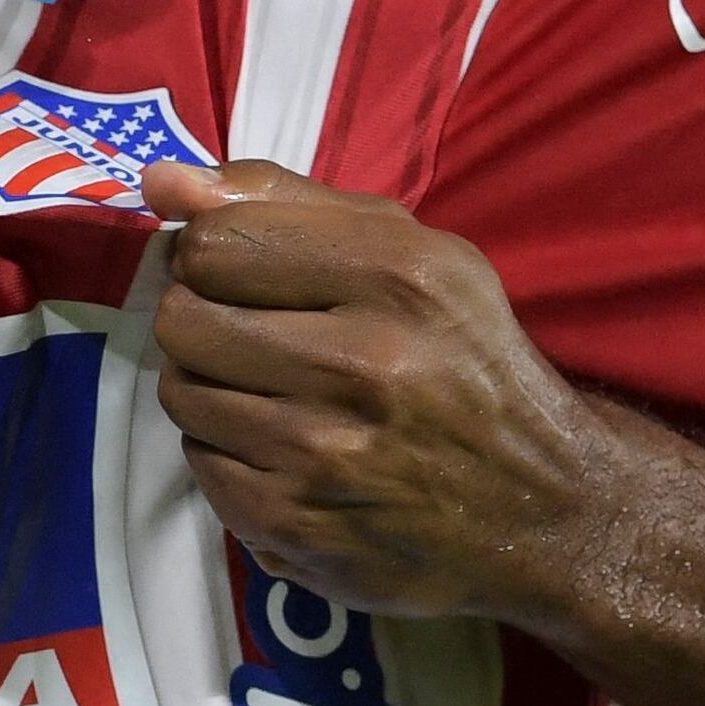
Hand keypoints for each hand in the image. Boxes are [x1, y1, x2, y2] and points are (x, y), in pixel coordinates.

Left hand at [143, 160, 621, 624]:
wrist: (545, 508)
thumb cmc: (466, 361)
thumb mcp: (412, 254)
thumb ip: (283, 203)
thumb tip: (159, 182)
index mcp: (398, 276)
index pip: (214, 243)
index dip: (212, 256)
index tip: (244, 275)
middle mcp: (363, 364)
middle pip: (182, 318)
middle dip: (203, 320)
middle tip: (256, 337)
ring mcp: (325, 453)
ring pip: (182, 391)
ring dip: (212, 387)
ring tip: (274, 393)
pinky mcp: (296, 523)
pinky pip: (200, 464)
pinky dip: (229, 453)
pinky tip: (285, 450)